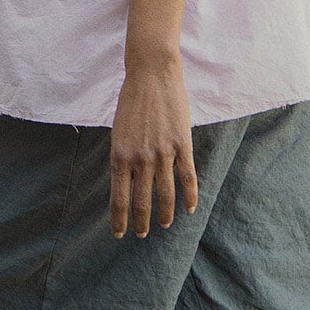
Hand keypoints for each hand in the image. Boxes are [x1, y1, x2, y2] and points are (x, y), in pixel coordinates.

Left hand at [110, 55, 197, 238]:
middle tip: (142, 234)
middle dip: (141, 222)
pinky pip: (187, 177)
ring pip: (166, 194)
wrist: (152, 75)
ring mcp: (162, 153)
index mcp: (120, 156)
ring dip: (164, 214)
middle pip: (142, 201)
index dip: (120, 220)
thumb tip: (127, 181)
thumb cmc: (132, 101)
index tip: (120, 233)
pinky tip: (190, 208)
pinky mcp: (182, 144)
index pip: (119, 198)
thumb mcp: (119, 132)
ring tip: (164, 225)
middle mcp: (140, 159)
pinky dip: (189, 196)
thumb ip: (123, 157)